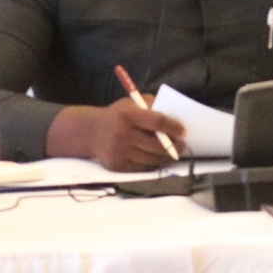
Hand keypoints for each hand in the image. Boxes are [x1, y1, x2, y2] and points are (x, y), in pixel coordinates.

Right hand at [45, 97, 187, 170]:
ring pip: (150, 159)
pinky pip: (141, 168)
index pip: (156, 122)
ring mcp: (119, 152)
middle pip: (156, 145)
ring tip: (173, 153)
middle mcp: (122, 134)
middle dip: (173, 146)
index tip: (183, 132)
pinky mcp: (116, 165)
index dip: (173, 127)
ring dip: (165, 157)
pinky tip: (158, 159)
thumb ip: (151, 106)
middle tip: (183, 146)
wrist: (89, 132)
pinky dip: (152, 164)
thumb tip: (175, 116)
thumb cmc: (117, 115)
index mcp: (128, 115)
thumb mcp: (131, 104)